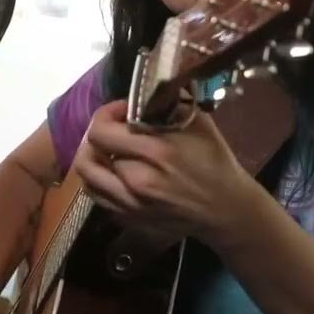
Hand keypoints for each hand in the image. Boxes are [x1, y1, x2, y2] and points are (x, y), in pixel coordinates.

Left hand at [73, 99, 257, 244]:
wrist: (226, 209)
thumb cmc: (214, 162)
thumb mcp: (198, 123)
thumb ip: (166, 105)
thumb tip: (143, 92)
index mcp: (156, 152)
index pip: (101, 131)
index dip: (105, 115)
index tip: (122, 112)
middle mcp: (137, 181)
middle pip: (88, 156)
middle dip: (99, 137)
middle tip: (113, 131)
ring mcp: (131, 205)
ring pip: (87, 180)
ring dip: (93, 161)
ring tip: (107, 152)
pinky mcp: (130, 220)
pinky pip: (98, 198)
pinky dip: (101, 182)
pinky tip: (115, 173)